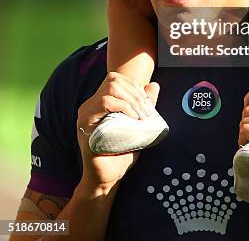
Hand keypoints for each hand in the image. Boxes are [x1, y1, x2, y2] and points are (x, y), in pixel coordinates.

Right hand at [76, 72, 158, 190]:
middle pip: (114, 80)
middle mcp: (89, 105)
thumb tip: (154, 85)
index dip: (134, 86)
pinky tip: (134, 119)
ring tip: (141, 116)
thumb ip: (144, 105)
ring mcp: (85, 114)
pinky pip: (105, 103)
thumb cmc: (121, 153)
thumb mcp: (137, 125)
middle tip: (147, 112)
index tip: (147, 104)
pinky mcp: (85, 125)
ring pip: (111, 88)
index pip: (116, 78)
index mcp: (99, 102)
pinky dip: (125, 107)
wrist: (108, 178)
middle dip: (136, 93)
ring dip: (132, 100)